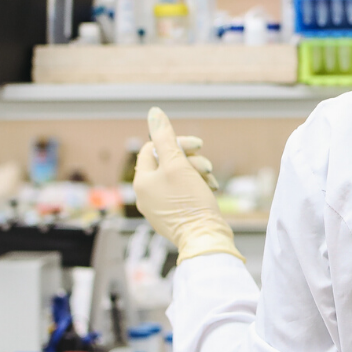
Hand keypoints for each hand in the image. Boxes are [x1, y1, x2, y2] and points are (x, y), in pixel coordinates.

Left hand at [133, 107, 240, 262]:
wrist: (205, 239)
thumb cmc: (190, 202)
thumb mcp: (178, 164)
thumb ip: (165, 137)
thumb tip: (153, 112)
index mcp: (142, 181)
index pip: (153, 148)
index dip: (175, 142)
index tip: (197, 145)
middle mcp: (145, 195)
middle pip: (166, 162)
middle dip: (189, 159)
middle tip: (206, 166)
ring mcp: (158, 207)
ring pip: (177, 177)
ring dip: (196, 172)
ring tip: (210, 180)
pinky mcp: (172, 216)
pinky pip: (182, 193)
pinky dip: (196, 187)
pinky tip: (209, 190)